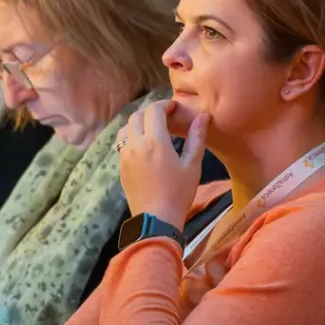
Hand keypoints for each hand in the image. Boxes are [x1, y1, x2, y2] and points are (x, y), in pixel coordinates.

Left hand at [116, 100, 209, 231]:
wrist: (156, 220)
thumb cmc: (179, 193)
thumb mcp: (193, 165)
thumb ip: (197, 138)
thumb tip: (203, 116)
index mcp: (155, 141)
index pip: (154, 111)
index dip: (164, 105)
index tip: (174, 108)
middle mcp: (136, 144)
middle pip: (137, 116)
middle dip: (151, 112)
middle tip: (166, 117)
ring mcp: (125, 156)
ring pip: (126, 128)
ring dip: (138, 123)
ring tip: (152, 129)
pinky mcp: (121, 167)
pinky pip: (122, 144)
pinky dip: (132, 137)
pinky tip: (144, 147)